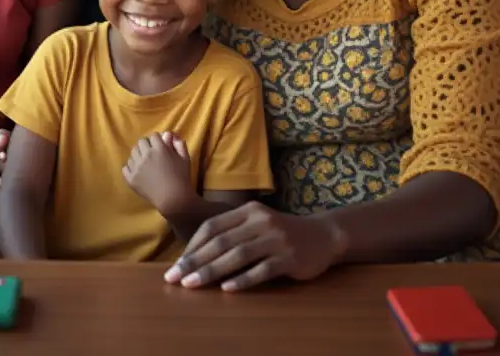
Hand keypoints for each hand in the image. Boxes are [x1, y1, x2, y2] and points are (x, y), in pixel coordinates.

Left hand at [123, 131, 191, 213]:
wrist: (173, 200)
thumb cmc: (181, 178)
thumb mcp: (185, 158)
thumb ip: (178, 144)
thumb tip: (168, 134)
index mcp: (159, 148)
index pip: (153, 136)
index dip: (158, 141)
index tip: (161, 147)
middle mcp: (146, 155)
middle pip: (141, 142)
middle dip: (147, 145)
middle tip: (152, 154)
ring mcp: (136, 167)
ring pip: (132, 153)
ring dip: (138, 155)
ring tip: (145, 163)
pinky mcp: (131, 179)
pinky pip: (125, 167)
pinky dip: (130, 167)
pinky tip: (137, 171)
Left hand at [163, 201, 345, 290]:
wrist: (324, 235)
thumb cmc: (282, 233)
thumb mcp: (257, 224)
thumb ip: (233, 233)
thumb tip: (196, 255)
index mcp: (248, 210)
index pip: (213, 226)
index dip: (192, 245)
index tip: (176, 265)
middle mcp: (260, 221)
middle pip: (221, 242)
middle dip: (195, 261)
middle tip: (175, 278)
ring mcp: (276, 238)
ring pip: (238, 255)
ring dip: (212, 271)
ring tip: (193, 284)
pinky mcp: (289, 257)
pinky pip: (262, 270)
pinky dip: (243, 279)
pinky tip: (227, 289)